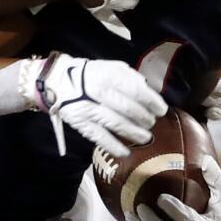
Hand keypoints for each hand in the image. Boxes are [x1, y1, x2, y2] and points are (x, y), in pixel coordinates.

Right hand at [21, 52, 166, 157]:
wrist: (59, 81)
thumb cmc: (92, 75)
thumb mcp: (111, 68)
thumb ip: (131, 78)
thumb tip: (151, 92)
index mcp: (109, 75)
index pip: (137, 90)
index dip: (152, 102)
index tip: (161, 110)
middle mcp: (99, 91)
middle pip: (129, 109)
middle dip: (145, 118)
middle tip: (151, 123)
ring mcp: (89, 109)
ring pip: (117, 124)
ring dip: (135, 133)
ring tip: (146, 138)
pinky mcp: (81, 123)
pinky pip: (100, 137)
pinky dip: (114, 146)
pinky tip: (125, 152)